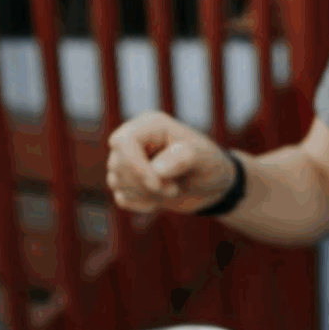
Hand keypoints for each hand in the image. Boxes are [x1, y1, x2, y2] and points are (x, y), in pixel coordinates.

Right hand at [106, 111, 235, 214]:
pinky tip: (157, 202)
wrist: (212, 185)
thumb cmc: (209, 164)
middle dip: (144, 184)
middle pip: (117, 163)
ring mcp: (130, 161)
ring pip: (116, 181)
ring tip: (170, 191)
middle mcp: (135, 139)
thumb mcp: (203, 158)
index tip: (157, 185)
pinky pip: (121, 197)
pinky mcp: (130, 182)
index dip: (135, 166)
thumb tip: (157, 170)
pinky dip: (139, 204)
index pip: (123, 142)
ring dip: (144, 195)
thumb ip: (183, 158)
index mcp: (150, 125)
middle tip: (173, 189)